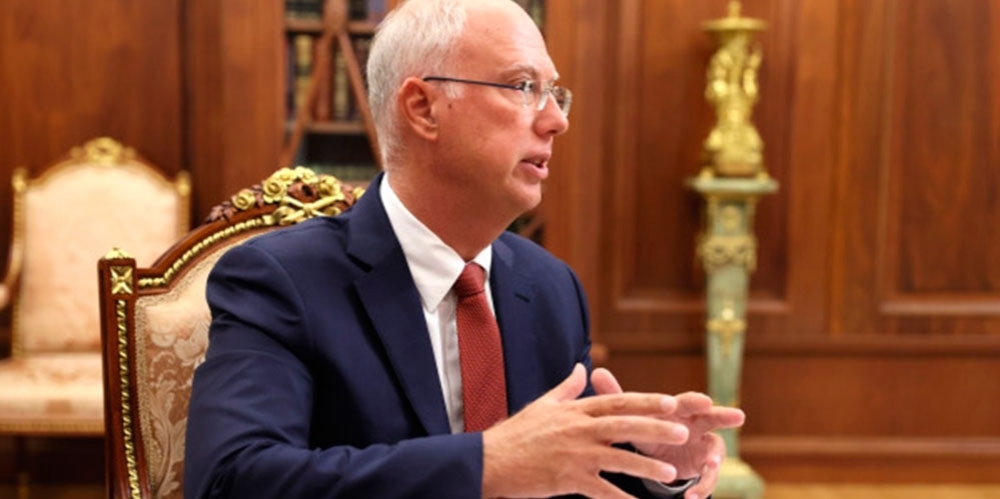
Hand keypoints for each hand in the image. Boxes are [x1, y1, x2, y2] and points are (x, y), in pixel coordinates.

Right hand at [481, 363, 691, 498]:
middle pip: (624, 426)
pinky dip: (622, 498)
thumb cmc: (517, 434)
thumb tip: (582, 369)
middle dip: (656, 429)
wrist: (491, 461)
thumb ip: (568, 388)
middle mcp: (579, 430)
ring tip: (671, 474)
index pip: (617, 402)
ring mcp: (575, 456)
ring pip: (618, 459)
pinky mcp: (568, 480)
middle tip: (683, 432)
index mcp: (576, 411)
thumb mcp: (543, 405)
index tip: (670, 402)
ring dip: (646, 467)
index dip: (645, 402)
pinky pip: (602, 491)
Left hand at [591, 368, 745, 498]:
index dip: (696, 401)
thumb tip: (596, 372)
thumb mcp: (632, 415)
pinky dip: (702, 488)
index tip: (705, 400)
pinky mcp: (704, 469)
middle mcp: (697, 426)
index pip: (690, 401)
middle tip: (738, 416)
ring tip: (709, 468)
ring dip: (714, 460)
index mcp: (680, 410)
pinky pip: (708, 479)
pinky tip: (692, 498)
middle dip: (725, 416)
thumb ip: (617, 397)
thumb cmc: (648, 426)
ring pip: (716, 452)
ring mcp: (704, 448)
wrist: (657, 454)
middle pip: (714, 418)